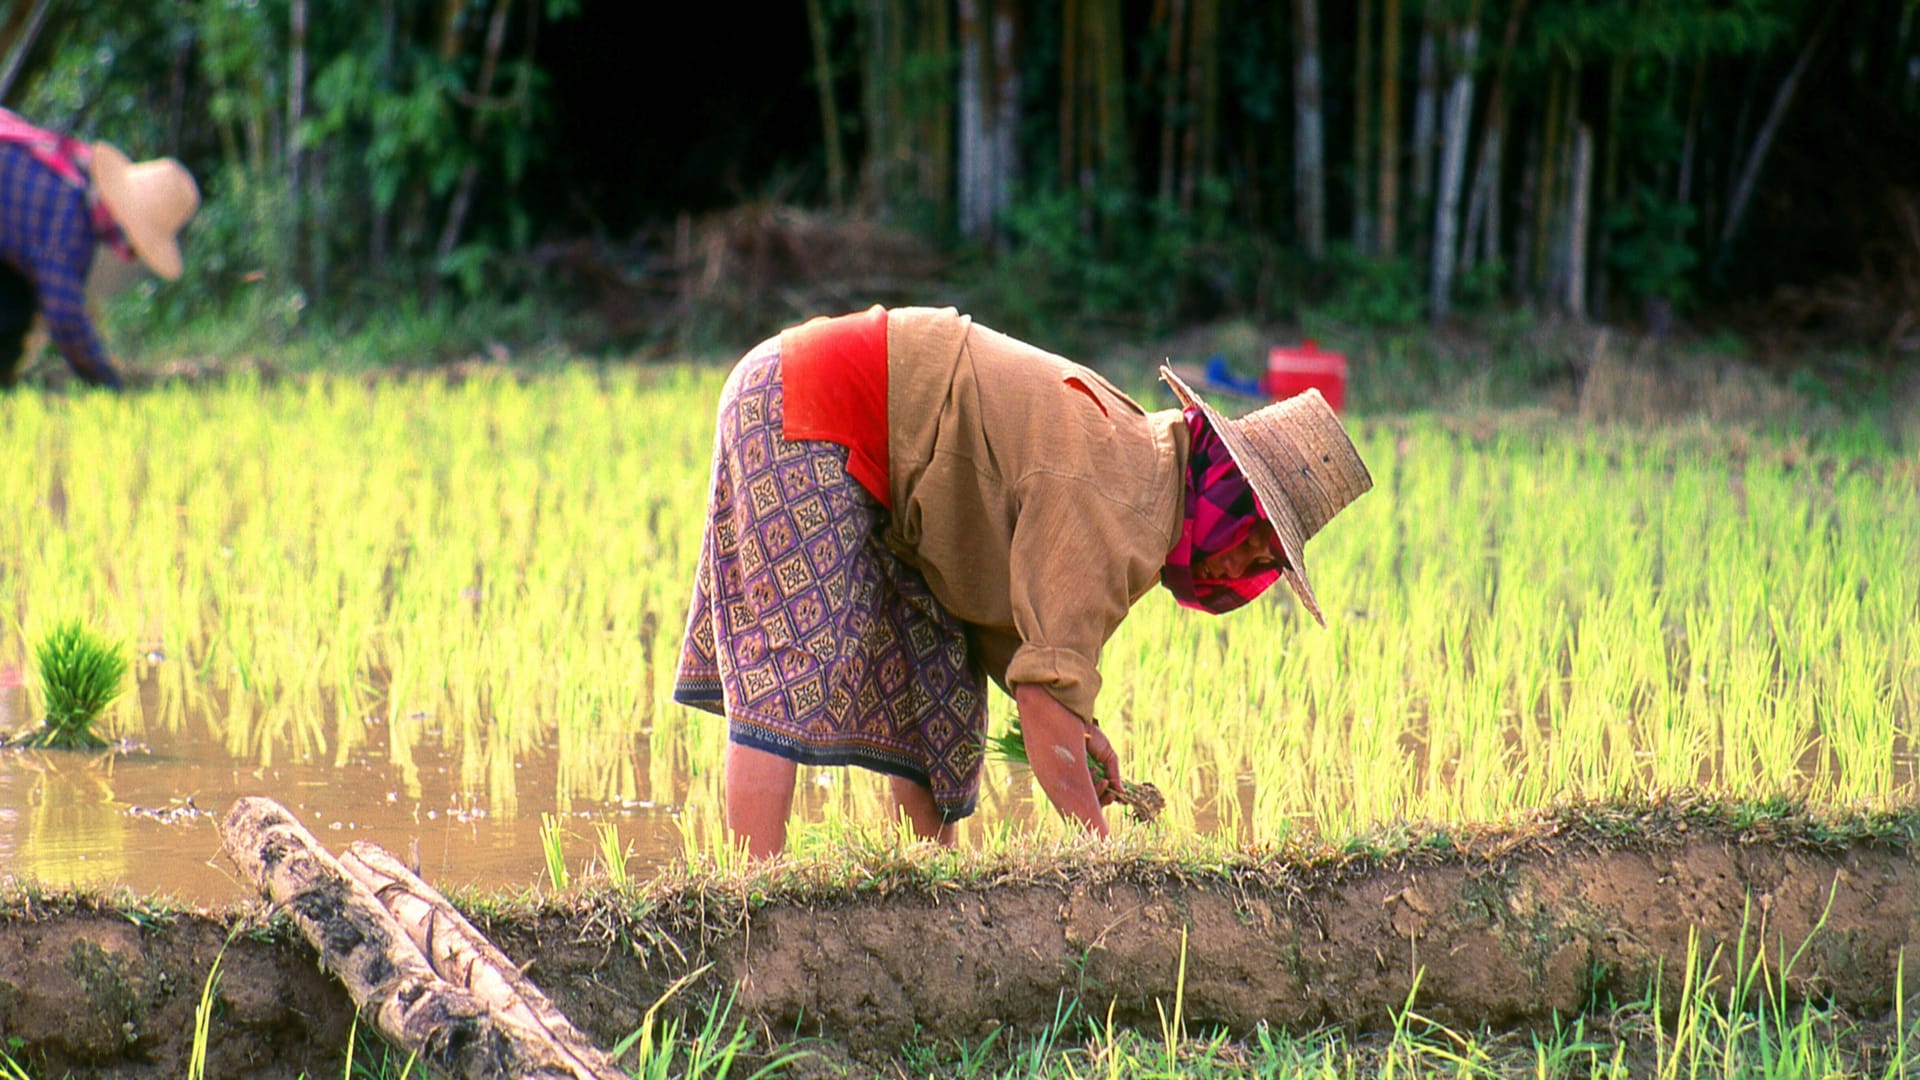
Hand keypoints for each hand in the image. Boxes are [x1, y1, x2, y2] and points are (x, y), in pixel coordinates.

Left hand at [1014, 683, 1108, 837]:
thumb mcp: (1107, 755)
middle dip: (1104, 799)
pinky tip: (1095, 775)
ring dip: (1098, 793)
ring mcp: (1069, 781)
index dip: (1108, 798)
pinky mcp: (1060, 779)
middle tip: (1110, 791)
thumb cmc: (1092, 736)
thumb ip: (1115, 773)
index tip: (1118, 796)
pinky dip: (1089, 789)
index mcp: (1089, 776)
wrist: (1077, 723)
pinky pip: (1074, 795)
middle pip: (1092, 801)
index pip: (1098, 795)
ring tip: (1103, 780)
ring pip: (1084, 800)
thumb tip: (1122, 793)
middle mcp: (1078, 780)